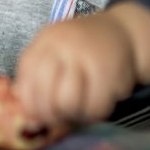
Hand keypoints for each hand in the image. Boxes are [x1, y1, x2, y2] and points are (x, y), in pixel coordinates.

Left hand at [13, 1, 149, 126]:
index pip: (28, 73)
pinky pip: (95, 106)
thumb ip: (37, 75)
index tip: (34, 114)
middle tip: (57, 117)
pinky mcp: (110, 72)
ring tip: (77, 110)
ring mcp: (87, 57)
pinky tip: (94, 105)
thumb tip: (27, 113)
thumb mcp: (54, 50)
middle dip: (48, 113)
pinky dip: (93, 114)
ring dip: (71, 114)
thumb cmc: (81, 46)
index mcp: (47, 39)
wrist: (122, 31)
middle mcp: (64, 45)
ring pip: (68, 102)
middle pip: (46, 92)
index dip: (28, 100)